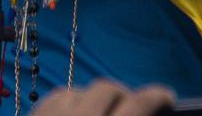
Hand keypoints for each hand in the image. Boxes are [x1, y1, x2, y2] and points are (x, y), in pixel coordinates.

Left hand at [31, 81, 176, 115]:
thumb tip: (145, 111)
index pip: (137, 104)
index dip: (156, 96)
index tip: (168, 96)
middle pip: (107, 88)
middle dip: (123, 96)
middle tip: (132, 108)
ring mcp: (51, 114)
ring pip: (78, 90)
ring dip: (93, 99)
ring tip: (100, 114)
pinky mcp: (34, 113)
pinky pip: (56, 97)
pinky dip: (69, 103)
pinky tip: (73, 114)